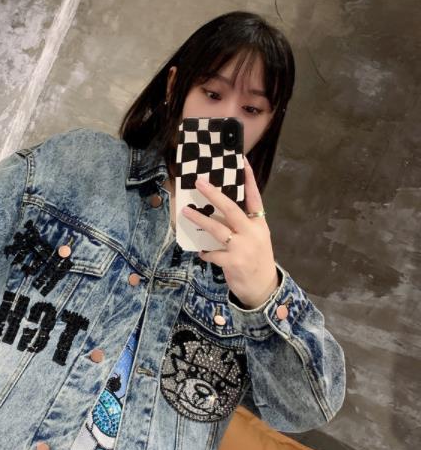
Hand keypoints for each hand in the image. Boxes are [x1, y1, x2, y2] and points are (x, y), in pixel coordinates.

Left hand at [180, 159, 278, 307]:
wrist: (263, 288)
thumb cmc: (257, 260)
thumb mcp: (256, 239)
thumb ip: (241, 226)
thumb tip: (218, 211)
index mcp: (259, 225)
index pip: (255, 198)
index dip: (249, 179)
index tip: (242, 161)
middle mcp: (252, 233)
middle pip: (231, 209)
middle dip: (214, 194)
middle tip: (199, 182)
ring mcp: (243, 247)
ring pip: (217, 229)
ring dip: (200, 219)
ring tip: (185, 211)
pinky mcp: (233, 262)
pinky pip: (212, 253)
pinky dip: (205, 253)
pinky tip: (202, 253)